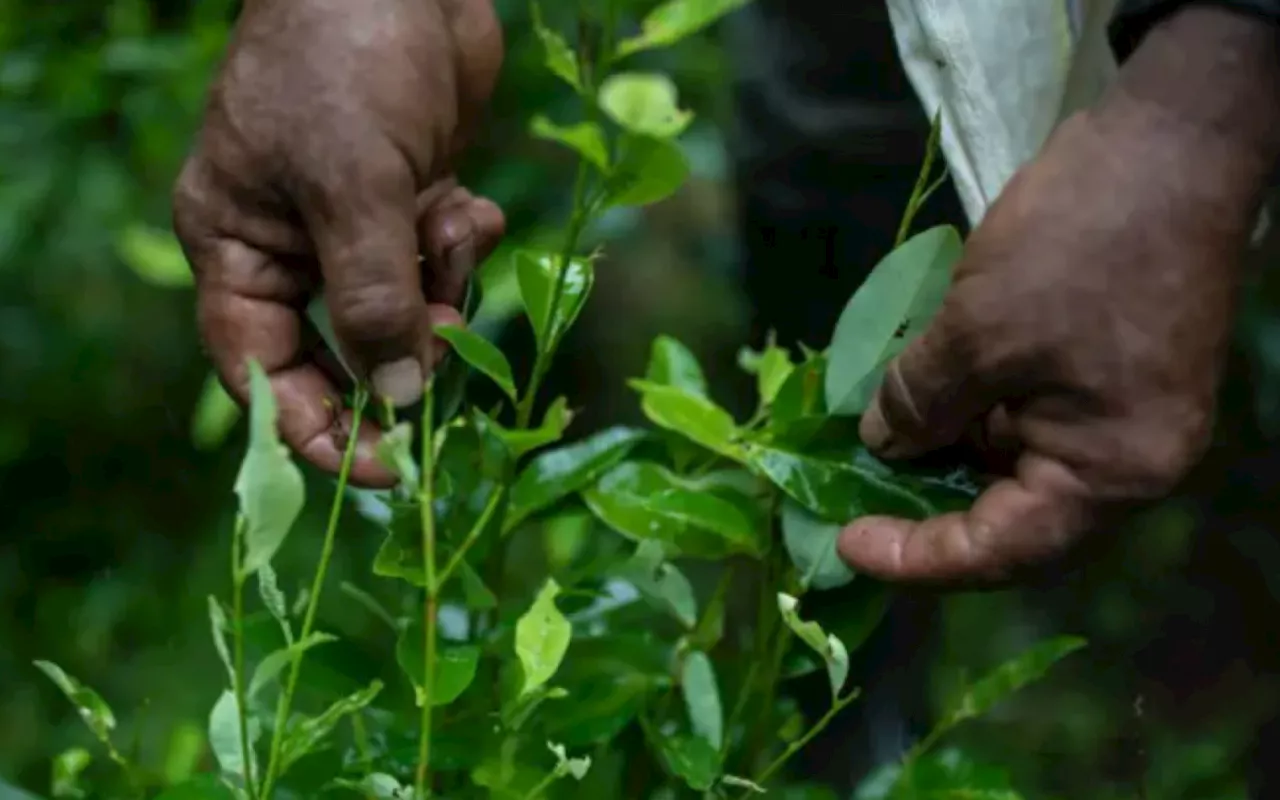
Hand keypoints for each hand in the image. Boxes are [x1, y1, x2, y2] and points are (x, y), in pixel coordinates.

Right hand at [172, 0, 503, 486]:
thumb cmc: (344, 60)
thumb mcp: (351, 185)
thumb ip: (374, 296)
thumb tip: (397, 398)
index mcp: (238, 246)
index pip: (263, 372)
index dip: (316, 431)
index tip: (382, 472)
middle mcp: (290, 244)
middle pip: (341, 350)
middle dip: (397, 365)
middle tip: (443, 391)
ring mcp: (355, 222)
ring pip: (406, 306)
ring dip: (442, 288)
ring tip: (451, 229)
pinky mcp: (412, 198)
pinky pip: (441, 257)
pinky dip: (463, 242)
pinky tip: (469, 199)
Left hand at [838, 6, 1279, 584]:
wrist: (1172, 142)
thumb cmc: (1081, 245)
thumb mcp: (979, 331)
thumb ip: (924, 402)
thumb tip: (881, 444)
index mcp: (1110, 473)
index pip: (1001, 549)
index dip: (917, 556)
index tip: (844, 544)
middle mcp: (1123, 462)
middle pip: (1010, 515)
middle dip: (926, 508)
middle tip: (848, 500)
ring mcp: (1116, 416)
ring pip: (1010, 461)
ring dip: (941, 454)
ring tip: (868, 445)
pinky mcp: (1103, 373)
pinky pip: (1023, 414)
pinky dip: (967, 412)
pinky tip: (912, 397)